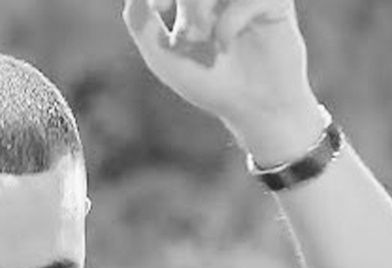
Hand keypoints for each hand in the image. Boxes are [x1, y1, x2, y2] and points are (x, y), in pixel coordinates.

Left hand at [122, 0, 325, 163]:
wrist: (252, 108)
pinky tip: (223, 44)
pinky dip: (229, 18)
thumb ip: (142, 25)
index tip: (158, 8)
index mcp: (194, 0)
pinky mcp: (275, 2)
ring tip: (201, 34)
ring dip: (201, 2)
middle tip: (187, 31)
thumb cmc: (210, 85)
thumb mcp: (164, 59)